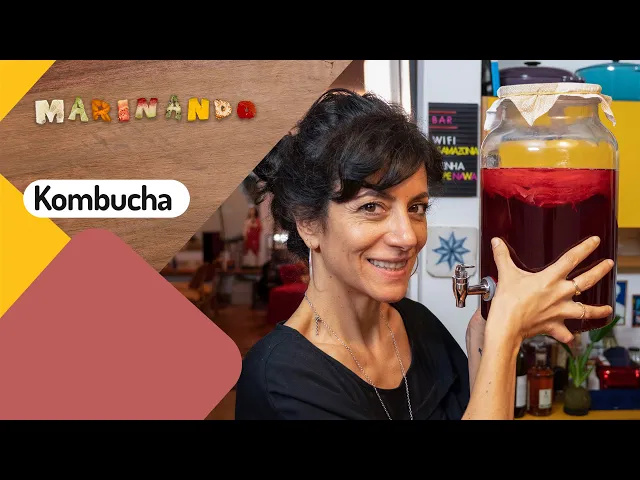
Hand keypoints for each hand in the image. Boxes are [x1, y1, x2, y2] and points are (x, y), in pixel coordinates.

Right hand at [487, 236, 613, 343]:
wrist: (507, 326)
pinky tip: (571, 336)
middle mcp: (559, 294)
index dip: (585, 248)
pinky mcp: (554, 325)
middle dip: (600, 271)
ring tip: (607, 310)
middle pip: (586, 281)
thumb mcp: (505, 274)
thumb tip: (497, 243)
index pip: (572, 259)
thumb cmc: (508, 302)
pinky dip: (568, 335)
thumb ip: (502, 256)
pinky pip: (565, 333)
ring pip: (585, 310)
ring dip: (598, 310)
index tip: (595, 242)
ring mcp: (559, 311)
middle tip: (609, 265)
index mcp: (549, 279)